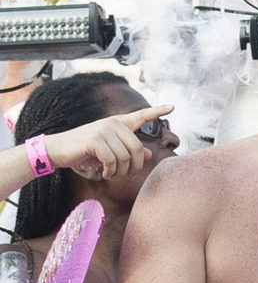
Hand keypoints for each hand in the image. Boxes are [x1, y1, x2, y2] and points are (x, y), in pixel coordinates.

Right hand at [45, 105, 173, 179]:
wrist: (60, 150)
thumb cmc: (87, 152)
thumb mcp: (111, 152)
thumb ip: (130, 152)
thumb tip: (150, 154)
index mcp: (119, 124)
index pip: (141, 116)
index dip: (156, 112)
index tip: (172, 106)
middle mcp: (113, 123)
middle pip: (138, 149)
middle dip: (134, 168)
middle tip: (125, 176)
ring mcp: (104, 130)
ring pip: (126, 158)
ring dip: (120, 173)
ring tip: (111, 174)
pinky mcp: (96, 139)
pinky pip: (113, 161)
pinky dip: (110, 172)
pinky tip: (104, 173)